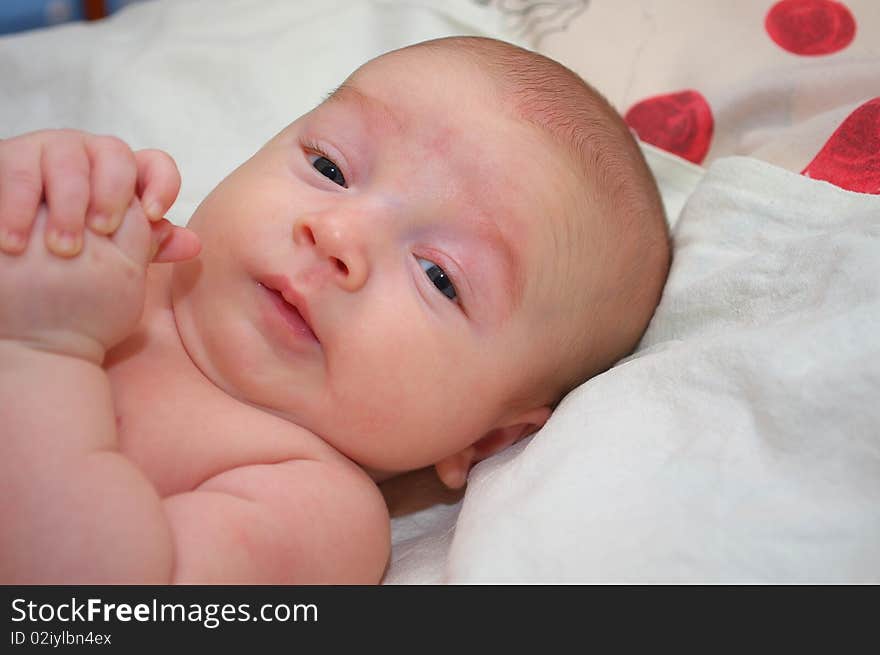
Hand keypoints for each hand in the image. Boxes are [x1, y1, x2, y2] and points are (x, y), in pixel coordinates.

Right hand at [0, 130, 200, 361]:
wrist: (18, 281)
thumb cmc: (73, 266)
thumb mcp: (114, 257)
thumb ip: (148, 246)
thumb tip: (194, 243)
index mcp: (121, 177)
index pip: (154, 164)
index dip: (162, 182)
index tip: (154, 214)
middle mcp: (87, 156)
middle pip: (113, 151)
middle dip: (112, 191)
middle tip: (103, 230)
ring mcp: (45, 153)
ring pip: (64, 156)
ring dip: (67, 203)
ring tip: (64, 248)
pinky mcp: (7, 161)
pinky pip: (15, 170)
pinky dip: (18, 207)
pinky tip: (18, 242)